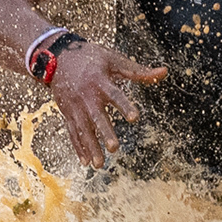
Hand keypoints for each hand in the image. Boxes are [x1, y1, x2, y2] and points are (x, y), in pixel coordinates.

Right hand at [48, 41, 167, 167]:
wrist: (57, 57)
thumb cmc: (91, 57)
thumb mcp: (114, 60)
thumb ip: (138, 71)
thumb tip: (164, 72)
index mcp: (100, 81)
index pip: (115, 95)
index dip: (124, 106)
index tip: (135, 118)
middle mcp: (87, 96)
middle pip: (97, 117)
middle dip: (104, 133)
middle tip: (114, 148)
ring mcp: (75, 106)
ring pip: (83, 129)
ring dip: (91, 147)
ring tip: (99, 164)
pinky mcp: (67, 113)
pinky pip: (72, 132)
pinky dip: (78, 147)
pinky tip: (85, 162)